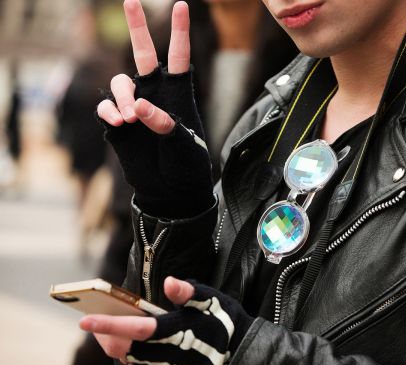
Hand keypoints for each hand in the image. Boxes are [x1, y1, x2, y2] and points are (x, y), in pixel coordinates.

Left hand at [80, 277, 253, 364]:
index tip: (85, 320)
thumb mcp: (213, 301)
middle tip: (94, 323)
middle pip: (125, 349)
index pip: (134, 328)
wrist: (244, 358)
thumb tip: (169, 282)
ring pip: (132, 362)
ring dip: (118, 347)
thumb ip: (189, 292)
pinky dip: (135, 358)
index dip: (108, 324)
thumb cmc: (227, 325)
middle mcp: (168, 356)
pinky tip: (137, 348)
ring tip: (111, 333)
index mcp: (175, 332)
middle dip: (106, 336)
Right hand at [95, 0, 213, 217]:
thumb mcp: (185, 148)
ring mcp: (135, 109)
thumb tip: (140, 106)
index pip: (179, 58)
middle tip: (130, 0)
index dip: (179, 32)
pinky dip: (109, 111)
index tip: (181, 5)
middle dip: (138, 28)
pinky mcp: (118, 125)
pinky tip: (118, 123)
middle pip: (143, 56)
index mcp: (178, 96)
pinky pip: (105, 107)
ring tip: (129, 118)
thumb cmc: (186, 167)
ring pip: (121, 82)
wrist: (170, 191)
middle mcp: (155, 96)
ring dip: (121, 96)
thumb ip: (165, 125)